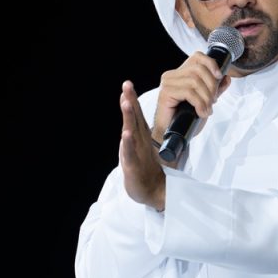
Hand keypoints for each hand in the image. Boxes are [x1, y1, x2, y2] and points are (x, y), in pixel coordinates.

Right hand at [120, 81, 165, 210]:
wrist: (151, 192)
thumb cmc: (146, 169)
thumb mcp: (146, 147)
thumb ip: (145, 132)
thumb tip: (150, 116)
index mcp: (139, 137)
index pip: (136, 115)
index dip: (132, 99)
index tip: (128, 84)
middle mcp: (134, 142)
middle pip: (132, 119)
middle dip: (128, 101)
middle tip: (126, 85)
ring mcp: (133, 153)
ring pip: (130, 132)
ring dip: (128, 117)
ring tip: (126, 102)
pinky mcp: (132, 166)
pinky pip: (130, 153)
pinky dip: (128, 143)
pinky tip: (126, 133)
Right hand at [152, 52, 231, 141]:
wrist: (171, 134)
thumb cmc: (186, 118)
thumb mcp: (205, 100)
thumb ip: (215, 89)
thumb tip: (227, 78)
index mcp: (180, 73)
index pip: (197, 57)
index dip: (211, 63)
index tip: (219, 77)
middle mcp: (172, 75)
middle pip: (199, 69)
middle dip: (211, 86)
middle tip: (213, 101)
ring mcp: (167, 83)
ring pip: (195, 81)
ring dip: (206, 97)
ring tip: (207, 109)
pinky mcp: (165, 93)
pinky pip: (189, 93)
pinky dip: (199, 103)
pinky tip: (201, 112)